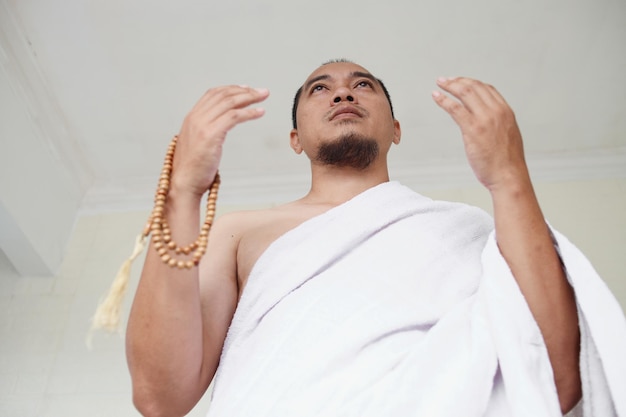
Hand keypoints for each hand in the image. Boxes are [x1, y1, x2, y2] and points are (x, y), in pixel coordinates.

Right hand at [172, 86, 269, 198]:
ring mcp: (202, 125)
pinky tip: (260, 112)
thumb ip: (207, 131)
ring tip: (264, 97)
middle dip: (245, 91)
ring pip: (229, 103)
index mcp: (191, 118)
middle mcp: (195, 118)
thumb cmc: (193, 169)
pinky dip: (249, 112)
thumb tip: (221, 127)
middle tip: (262, 92)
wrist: (184, 183)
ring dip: (250, 98)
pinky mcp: (211, 135)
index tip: (246, 89)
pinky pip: (234, 117)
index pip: (212, 94)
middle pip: (223, 95)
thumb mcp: (198, 144)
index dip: (231, 88)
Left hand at [432, 77, 528, 191]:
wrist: (509, 176)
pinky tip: (436, 97)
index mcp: (506, 112)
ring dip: (450, 86)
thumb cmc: (507, 163)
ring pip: (465, 93)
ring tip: (439, 84)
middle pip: (475, 87)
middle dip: (458, 81)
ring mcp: (485, 119)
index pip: (488, 89)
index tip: (460, 81)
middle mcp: (497, 112)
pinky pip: (455, 109)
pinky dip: (444, 100)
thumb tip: (486, 125)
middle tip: (445, 80)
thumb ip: (497, 126)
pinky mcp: (473, 129)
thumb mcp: (507, 137)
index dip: (471, 82)